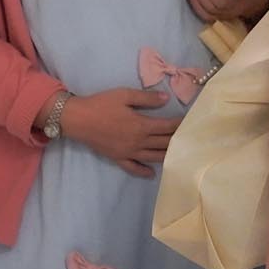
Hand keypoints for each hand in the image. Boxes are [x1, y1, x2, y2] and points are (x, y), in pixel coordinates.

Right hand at [58, 88, 182, 177]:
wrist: (78, 119)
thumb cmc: (101, 104)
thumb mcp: (125, 95)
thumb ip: (147, 99)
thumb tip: (167, 99)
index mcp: (141, 125)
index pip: (167, 126)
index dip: (179, 124)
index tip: (191, 122)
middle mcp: (138, 142)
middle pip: (163, 143)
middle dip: (177, 140)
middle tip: (190, 139)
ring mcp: (128, 153)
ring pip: (153, 157)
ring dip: (166, 156)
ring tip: (178, 155)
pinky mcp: (118, 158)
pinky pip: (133, 168)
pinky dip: (144, 171)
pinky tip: (152, 173)